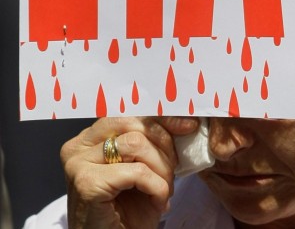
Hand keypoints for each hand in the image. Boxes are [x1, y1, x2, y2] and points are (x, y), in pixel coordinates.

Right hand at [60, 117, 198, 228]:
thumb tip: (185, 120)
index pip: (129, 112)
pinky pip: (137, 172)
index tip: (188, 125)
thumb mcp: (144, 167)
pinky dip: (156, 187)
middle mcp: (78, 146)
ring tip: (163, 190)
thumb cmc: (129, 210)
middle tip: (171, 172)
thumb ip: (152, 142)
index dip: (162, 118)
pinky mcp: (86, 184)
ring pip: (137, 144)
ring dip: (161, 169)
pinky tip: (157, 202)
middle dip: (164, 146)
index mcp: (90, 138)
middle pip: (134, 124)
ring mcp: (78, 164)